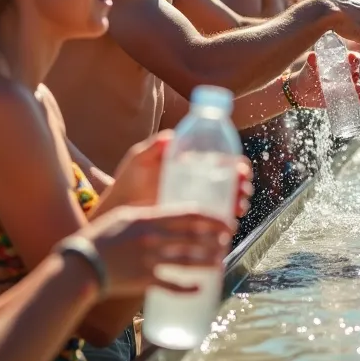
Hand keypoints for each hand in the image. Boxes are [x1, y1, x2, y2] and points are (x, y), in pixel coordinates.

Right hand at [82, 205, 234, 295]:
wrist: (80, 264)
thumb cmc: (100, 238)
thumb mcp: (124, 216)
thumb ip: (148, 214)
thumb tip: (171, 212)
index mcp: (148, 218)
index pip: (189, 215)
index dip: (212, 219)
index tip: (226, 221)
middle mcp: (152, 238)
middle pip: (193, 238)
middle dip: (215, 240)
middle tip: (227, 241)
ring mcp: (149, 260)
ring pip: (188, 261)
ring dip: (208, 262)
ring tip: (220, 261)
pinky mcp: (144, 281)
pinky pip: (171, 285)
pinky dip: (187, 288)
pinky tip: (200, 288)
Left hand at [110, 133, 253, 217]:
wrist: (117, 210)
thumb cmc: (128, 182)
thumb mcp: (140, 160)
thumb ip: (154, 147)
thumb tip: (171, 136)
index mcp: (190, 166)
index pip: (221, 162)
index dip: (235, 165)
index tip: (240, 168)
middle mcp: (197, 185)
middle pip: (229, 183)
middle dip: (241, 186)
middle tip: (242, 189)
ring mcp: (195, 204)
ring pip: (225, 203)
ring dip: (238, 203)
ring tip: (238, 207)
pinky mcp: (190, 223)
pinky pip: (213, 222)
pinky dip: (225, 222)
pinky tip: (229, 224)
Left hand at [287, 51, 359, 108]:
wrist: (300, 91)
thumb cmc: (307, 74)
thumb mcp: (309, 67)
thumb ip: (312, 61)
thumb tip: (313, 56)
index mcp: (339, 63)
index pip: (351, 58)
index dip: (355, 57)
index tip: (354, 59)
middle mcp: (344, 74)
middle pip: (356, 72)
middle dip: (357, 74)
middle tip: (354, 77)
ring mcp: (344, 86)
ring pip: (357, 85)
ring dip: (359, 87)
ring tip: (357, 89)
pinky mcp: (342, 98)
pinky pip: (354, 98)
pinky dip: (358, 99)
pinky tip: (359, 99)